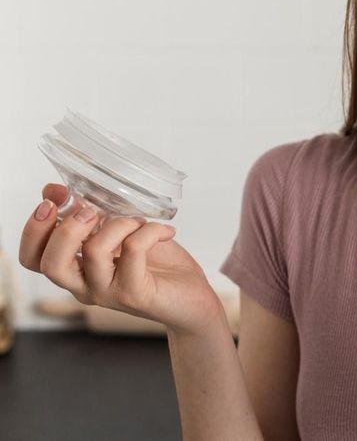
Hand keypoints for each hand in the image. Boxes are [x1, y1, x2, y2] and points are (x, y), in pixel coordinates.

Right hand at [17, 184, 222, 334]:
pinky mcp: (135, 294)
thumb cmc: (157, 265)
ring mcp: (108, 292)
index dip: (34, 229)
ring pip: (94, 252)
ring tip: (139, 220)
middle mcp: (84, 285)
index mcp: (75, 270)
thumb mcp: (120, 234)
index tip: (52, 200)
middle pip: (50, 263)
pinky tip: (166, 232)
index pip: (32, 259)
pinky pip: (134, 250)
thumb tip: (57, 189)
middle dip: (66, 228)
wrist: (192, 299)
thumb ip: (91, 215)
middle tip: (92, 211)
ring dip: (119, 223)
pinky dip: (150, 230)